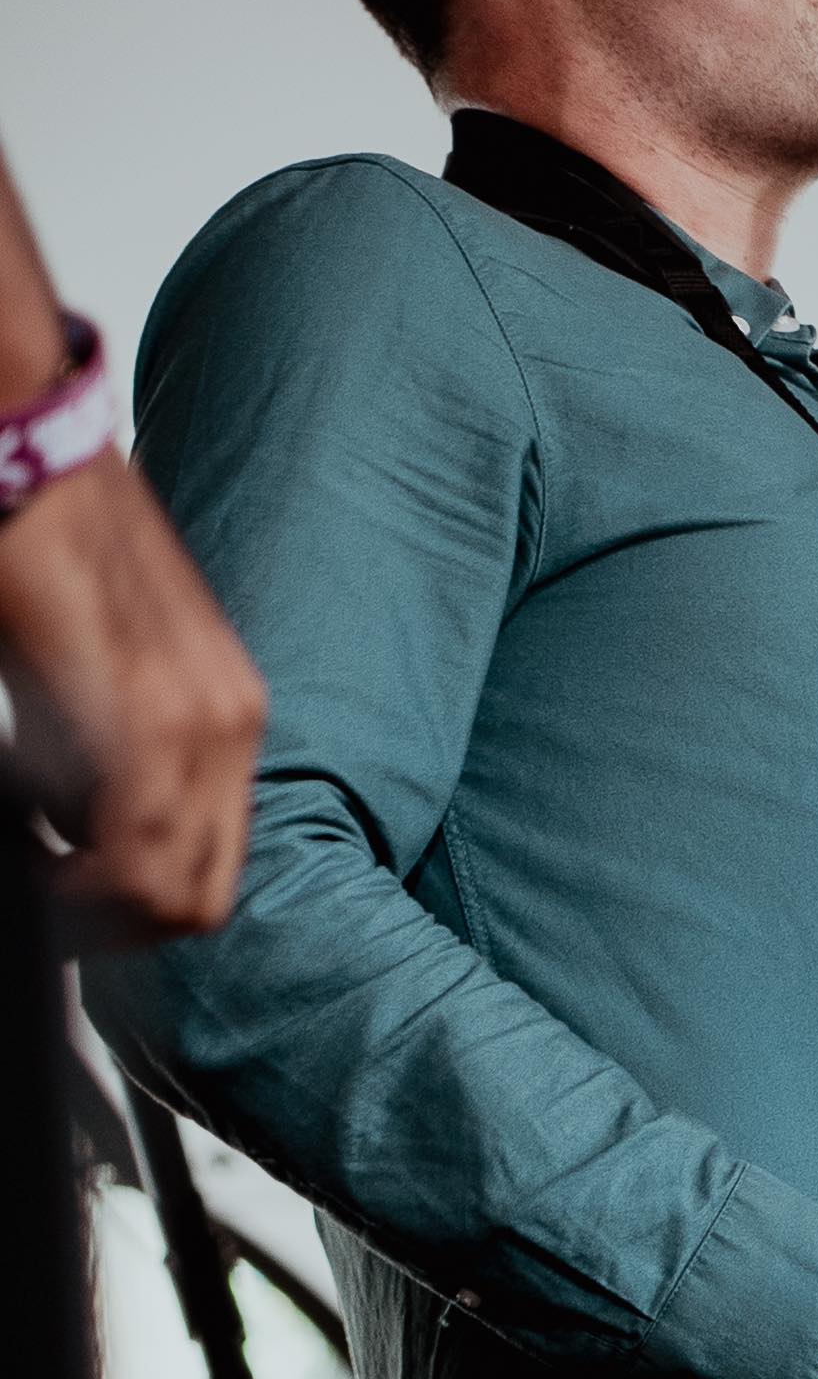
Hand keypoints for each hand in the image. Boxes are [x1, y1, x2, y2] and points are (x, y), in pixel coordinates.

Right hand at [0, 452, 267, 942]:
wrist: (31, 453)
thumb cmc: (48, 542)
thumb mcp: (107, 660)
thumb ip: (117, 746)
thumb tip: (77, 820)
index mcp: (228, 711)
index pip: (211, 865)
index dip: (136, 905)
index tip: (70, 889)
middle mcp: (230, 723)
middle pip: (199, 902)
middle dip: (114, 925)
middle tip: (50, 893)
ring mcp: (195, 725)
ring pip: (167, 897)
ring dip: (88, 903)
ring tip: (34, 851)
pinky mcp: (141, 721)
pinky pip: (127, 856)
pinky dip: (67, 875)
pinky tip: (26, 836)